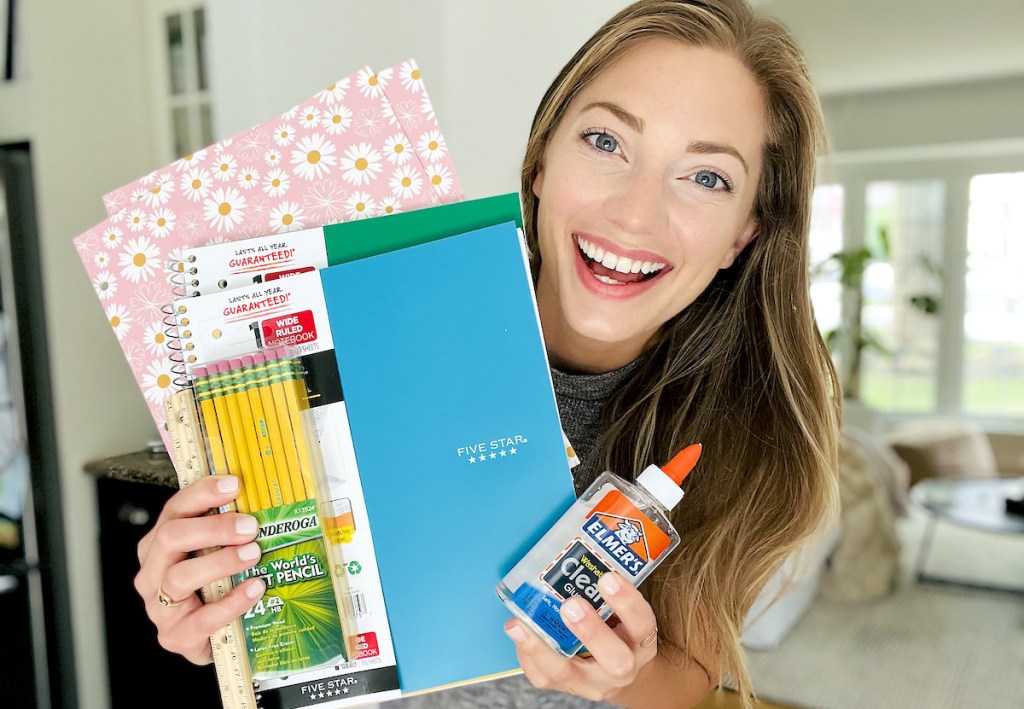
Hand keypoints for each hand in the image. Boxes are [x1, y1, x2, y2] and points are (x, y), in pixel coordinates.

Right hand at [134, 475, 265, 663]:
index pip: (174, 510)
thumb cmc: (211, 588)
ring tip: (253, 553)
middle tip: (250, 526)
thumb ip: (226, 530)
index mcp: (158, 545)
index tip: (234, 484)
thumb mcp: (214, 553)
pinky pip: (202, 619)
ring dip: (221, 561)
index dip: (202, 493)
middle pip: (171, 538)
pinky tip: (255, 588)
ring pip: (179, 577)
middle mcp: (152, 573)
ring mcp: (160, 608)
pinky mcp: (175, 637)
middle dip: (213, 527)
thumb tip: (261, 498)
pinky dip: (232, 602)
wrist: (210, 638)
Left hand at [505, 572, 659, 702]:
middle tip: (570, 605)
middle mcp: (622, 668)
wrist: (615, 672)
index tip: (608, 578)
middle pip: (615, 659)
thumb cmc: (617, 630)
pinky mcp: (567, 687)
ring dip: (542, 648)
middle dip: (591, 631)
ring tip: (520, 624)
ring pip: (569, 674)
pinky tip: (517, 631)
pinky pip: (544, 676)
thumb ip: (606, 590)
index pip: (643, 624)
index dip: (627, 603)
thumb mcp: (622, 612)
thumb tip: (578, 554)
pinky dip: (527, 652)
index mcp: (640, 643)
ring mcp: (594, 683)